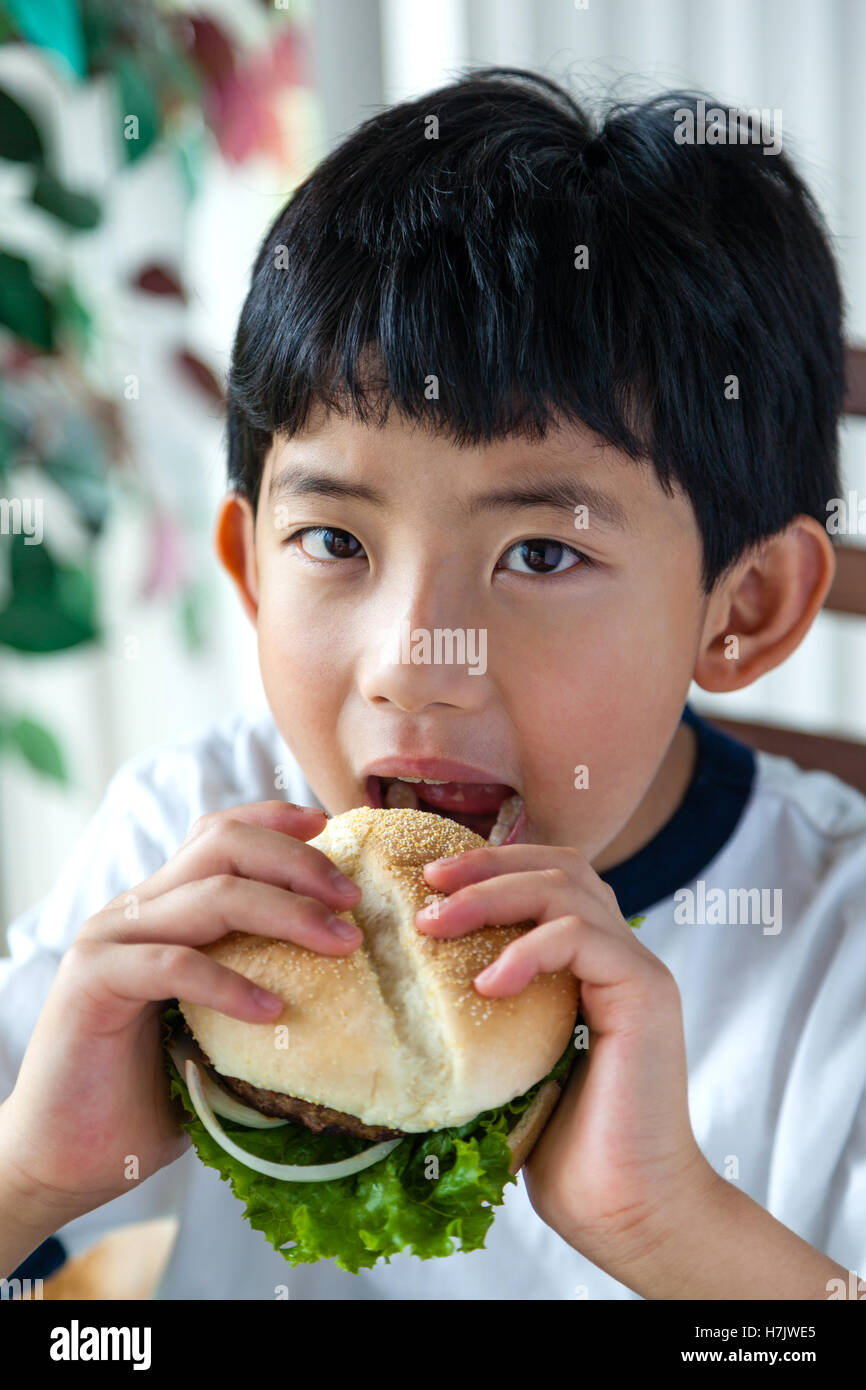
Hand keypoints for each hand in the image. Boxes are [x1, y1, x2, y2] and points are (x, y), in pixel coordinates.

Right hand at [0, 801, 361, 1237]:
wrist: (66, 1158)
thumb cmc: (153, 1095)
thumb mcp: (220, 1027)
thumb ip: (259, 983)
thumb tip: (348, 973)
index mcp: (164, 907)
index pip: (220, 834)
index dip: (275, 821)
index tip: (329, 827)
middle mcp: (136, 909)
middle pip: (224, 845)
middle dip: (298, 863)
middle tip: (352, 900)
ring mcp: (111, 939)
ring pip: (211, 894)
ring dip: (286, 912)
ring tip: (340, 944)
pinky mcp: (92, 982)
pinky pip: (174, 966)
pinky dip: (230, 983)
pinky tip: (273, 1012)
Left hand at [417, 843, 714, 1275]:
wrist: (627, 1210)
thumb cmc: (566, 1150)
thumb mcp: (510, 1063)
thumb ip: (489, 1015)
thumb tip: (409, 991)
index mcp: (593, 965)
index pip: (550, 880)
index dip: (493, 866)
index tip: (429, 880)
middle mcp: (621, 956)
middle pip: (560, 867)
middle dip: (487, 864)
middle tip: (427, 880)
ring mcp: (639, 970)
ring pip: (567, 889)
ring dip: (493, 894)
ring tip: (434, 923)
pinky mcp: (646, 992)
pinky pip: (581, 939)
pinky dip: (528, 949)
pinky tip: (487, 983)